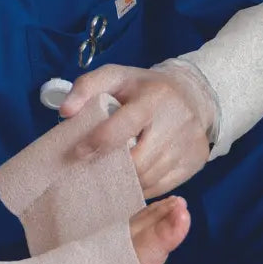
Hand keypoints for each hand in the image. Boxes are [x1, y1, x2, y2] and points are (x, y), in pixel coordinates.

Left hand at [59, 63, 214, 197]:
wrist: (193, 94)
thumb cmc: (143, 87)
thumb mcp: (115, 76)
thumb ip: (86, 87)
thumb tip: (65, 112)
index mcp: (153, 98)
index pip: (123, 127)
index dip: (98, 143)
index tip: (78, 153)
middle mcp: (176, 122)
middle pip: (138, 161)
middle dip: (111, 168)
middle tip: (92, 169)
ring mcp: (189, 144)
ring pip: (150, 178)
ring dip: (126, 181)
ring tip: (108, 175)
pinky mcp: (197, 161)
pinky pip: (164, 186)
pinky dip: (144, 187)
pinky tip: (130, 179)